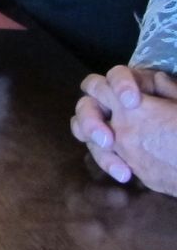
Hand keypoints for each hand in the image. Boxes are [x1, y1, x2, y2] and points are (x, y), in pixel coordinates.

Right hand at [73, 65, 176, 193]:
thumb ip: (171, 91)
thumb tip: (159, 79)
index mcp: (133, 87)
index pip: (116, 76)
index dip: (119, 85)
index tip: (132, 102)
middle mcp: (114, 104)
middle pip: (88, 101)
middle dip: (91, 119)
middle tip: (107, 139)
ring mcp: (108, 125)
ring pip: (81, 126)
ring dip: (90, 139)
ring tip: (108, 152)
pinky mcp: (110, 147)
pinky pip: (97, 151)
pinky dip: (107, 161)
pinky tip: (124, 173)